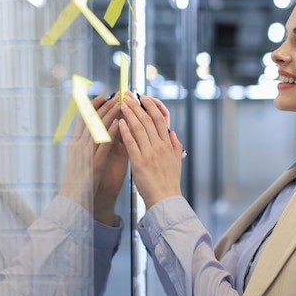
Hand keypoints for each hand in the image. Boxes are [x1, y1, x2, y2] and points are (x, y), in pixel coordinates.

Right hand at [59, 94, 126, 224]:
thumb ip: (90, 146)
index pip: (84, 120)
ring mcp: (85, 155)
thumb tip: (100, 132)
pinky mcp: (94, 164)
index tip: (102, 95)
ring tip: (119, 102)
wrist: (76, 202)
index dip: (92, 106)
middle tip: (115, 94)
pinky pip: (103, 145)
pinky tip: (118, 124)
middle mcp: (78, 147)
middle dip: (103, 106)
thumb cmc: (83, 182)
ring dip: (108, 115)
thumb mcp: (85, 160)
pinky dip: (110, 133)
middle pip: (91, 121)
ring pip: (97, 129)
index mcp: (75, 145)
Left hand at [118, 93, 182, 208]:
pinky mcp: (139, 162)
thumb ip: (175, 146)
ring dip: (130, 114)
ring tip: (122, 103)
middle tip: (128, 95)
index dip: (151, 106)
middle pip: (147, 121)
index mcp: (167, 145)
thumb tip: (172, 132)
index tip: (143, 97)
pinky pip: (131, 143)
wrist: (165, 200)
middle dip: (137, 106)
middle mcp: (159, 147)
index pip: (159, 120)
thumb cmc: (169, 183)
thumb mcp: (176, 162)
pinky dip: (125, 131)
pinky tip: (119, 122)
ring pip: (138, 128)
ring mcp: (149, 154)